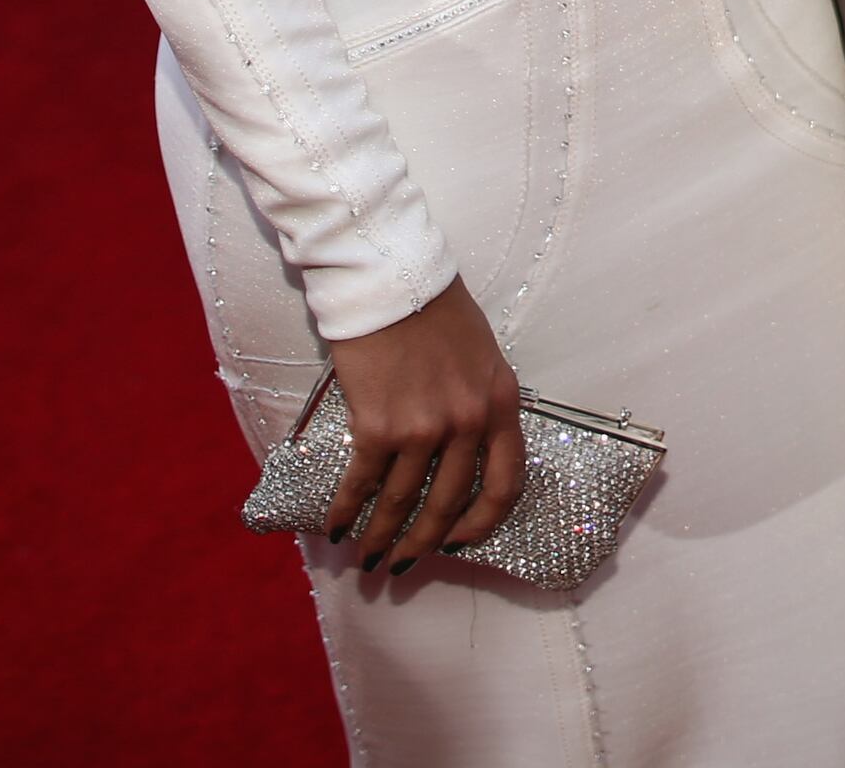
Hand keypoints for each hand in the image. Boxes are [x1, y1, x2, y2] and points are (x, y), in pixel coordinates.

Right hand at [321, 279, 523, 577]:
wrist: (390, 278)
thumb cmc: (434, 306)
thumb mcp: (480, 354)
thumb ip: (477, 400)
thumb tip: (462, 447)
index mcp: (501, 403)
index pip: (506, 482)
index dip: (483, 522)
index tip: (462, 542)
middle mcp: (469, 422)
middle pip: (450, 503)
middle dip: (423, 542)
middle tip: (403, 565)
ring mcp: (426, 427)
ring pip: (404, 501)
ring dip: (382, 536)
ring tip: (367, 556)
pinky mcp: (380, 425)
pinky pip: (364, 482)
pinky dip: (348, 510)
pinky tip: (338, 527)